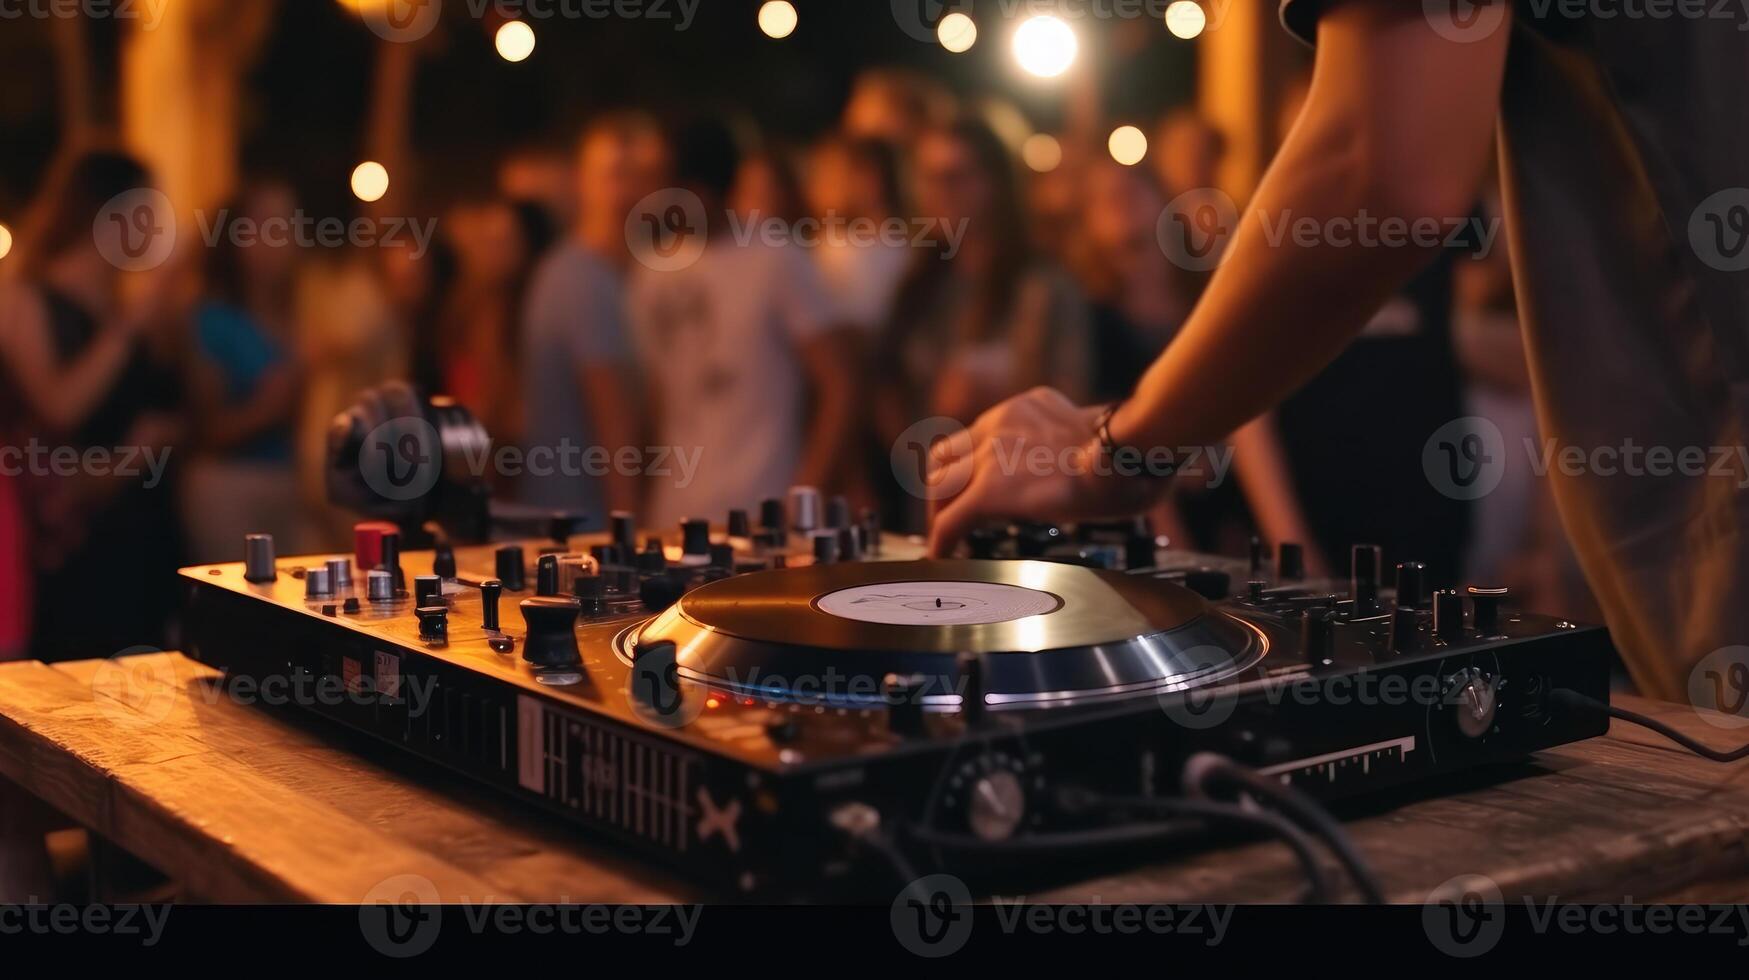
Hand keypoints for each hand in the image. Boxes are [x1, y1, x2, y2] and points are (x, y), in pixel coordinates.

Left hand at [926, 387, 1164, 556]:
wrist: (1127, 455)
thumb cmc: (1131, 450)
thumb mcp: (1091, 431)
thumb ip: (1073, 442)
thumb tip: (1089, 464)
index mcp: (1023, 409)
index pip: (975, 435)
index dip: (965, 466)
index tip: (970, 488)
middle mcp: (999, 424)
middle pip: (945, 456)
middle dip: (944, 489)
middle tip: (951, 515)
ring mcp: (990, 456)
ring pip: (939, 486)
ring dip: (941, 513)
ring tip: (948, 540)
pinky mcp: (990, 490)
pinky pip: (952, 520)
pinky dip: (942, 541)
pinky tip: (944, 558)